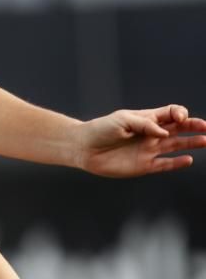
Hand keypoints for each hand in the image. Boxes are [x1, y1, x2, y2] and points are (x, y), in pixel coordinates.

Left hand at [76, 104, 205, 177]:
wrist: (83, 148)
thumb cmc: (100, 130)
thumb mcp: (121, 120)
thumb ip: (144, 124)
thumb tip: (164, 132)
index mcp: (146, 119)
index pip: (170, 113)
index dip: (179, 113)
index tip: (180, 117)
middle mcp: (150, 134)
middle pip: (178, 128)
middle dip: (193, 126)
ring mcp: (148, 149)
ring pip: (175, 145)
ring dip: (191, 143)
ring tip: (205, 140)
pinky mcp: (144, 165)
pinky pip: (165, 164)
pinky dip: (177, 162)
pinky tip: (188, 159)